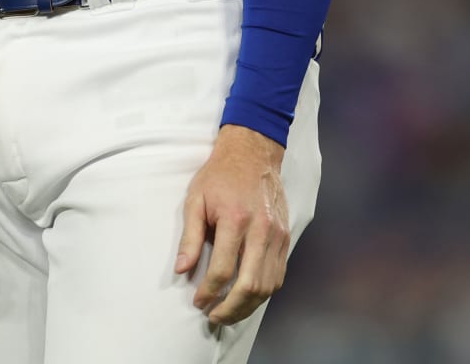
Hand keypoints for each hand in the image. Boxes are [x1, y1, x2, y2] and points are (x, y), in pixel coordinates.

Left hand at [175, 124, 289, 326]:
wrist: (253, 153)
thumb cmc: (220, 176)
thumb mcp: (195, 200)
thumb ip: (190, 238)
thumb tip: (182, 270)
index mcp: (236, 219)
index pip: (223, 270)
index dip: (209, 292)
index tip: (198, 303)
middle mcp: (261, 230)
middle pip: (250, 285)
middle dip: (230, 309)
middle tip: (214, 316)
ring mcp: (278, 234)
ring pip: (268, 285)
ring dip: (248, 306)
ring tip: (229, 312)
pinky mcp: (286, 236)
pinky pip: (278, 274)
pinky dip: (263, 292)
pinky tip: (247, 297)